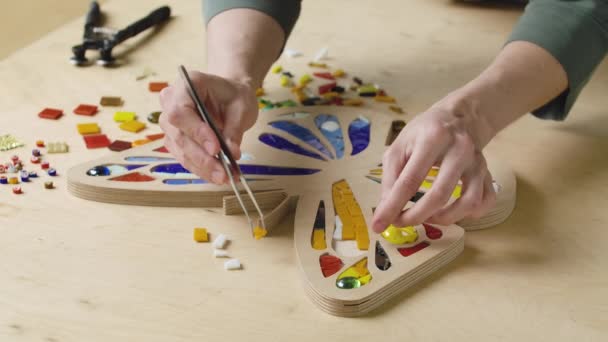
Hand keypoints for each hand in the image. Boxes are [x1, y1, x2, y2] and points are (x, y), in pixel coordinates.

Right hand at [159, 71, 257, 183]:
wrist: (230, 96)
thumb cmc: (234, 95)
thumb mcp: (242, 106)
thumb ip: (234, 129)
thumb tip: (231, 153)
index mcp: (186, 84)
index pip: (180, 111)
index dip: (196, 132)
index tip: (216, 148)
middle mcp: (171, 102)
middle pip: (178, 134)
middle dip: (201, 156)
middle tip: (222, 172)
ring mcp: (170, 123)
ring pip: (180, 150)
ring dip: (202, 167)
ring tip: (224, 178)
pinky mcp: (174, 140)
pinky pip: (185, 158)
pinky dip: (202, 169)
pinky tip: (218, 176)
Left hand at [371, 97, 496, 231]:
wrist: (460, 117)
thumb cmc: (424, 132)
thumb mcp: (399, 146)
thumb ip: (390, 177)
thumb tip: (386, 210)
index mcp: (432, 139)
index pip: (409, 181)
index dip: (392, 206)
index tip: (379, 225)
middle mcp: (459, 150)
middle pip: (439, 195)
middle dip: (415, 216)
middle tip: (400, 222)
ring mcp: (478, 163)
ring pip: (468, 203)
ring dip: (443, 218)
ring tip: (426, 216)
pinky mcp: (488, 173)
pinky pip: (485, 201)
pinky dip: (470, 215)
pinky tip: (453, 212)